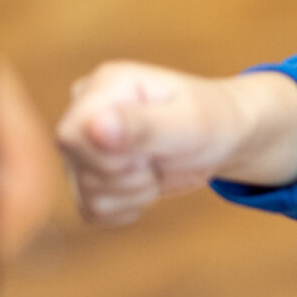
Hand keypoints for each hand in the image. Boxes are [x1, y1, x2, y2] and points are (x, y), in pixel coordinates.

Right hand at [56, 62, 296, 223]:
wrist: (225, 137)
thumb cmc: (213, 120)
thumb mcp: (189, 123)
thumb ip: (142, 125)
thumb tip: (95, 125)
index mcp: (104, 85)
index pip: (71, 136)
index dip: (110, 158)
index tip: (149, 151)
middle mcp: (85, 111)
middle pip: (79, 169)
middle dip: (130, 177)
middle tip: (161, 157)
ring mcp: (84, 146)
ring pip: (87, 196)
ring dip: (134, 193)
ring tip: (157, 166)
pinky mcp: (89, 176)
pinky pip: (94, 211)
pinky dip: (128, 207)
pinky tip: (148, 183)